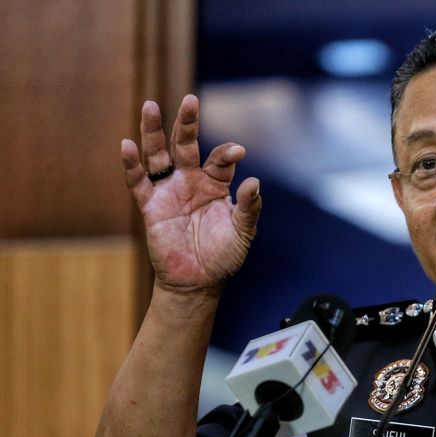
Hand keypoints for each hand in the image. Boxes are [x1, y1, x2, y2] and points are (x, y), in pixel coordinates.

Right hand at [120, 94, 261, 293]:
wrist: (198, 282)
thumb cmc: (223, 256)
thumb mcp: (243, 232)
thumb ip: (249, 208)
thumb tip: (255, 183)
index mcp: (216, 184)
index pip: (220, 159)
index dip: (227, 153)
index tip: (238, 152)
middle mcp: (190, 181)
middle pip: (185, 145)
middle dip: (187, 123)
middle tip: (191, 101)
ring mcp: (169, 191)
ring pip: (157, 155)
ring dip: (152, 131)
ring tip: (150, 105)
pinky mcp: (150, 206)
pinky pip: (138, 182)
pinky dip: (131, 164)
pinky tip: (127, 144)